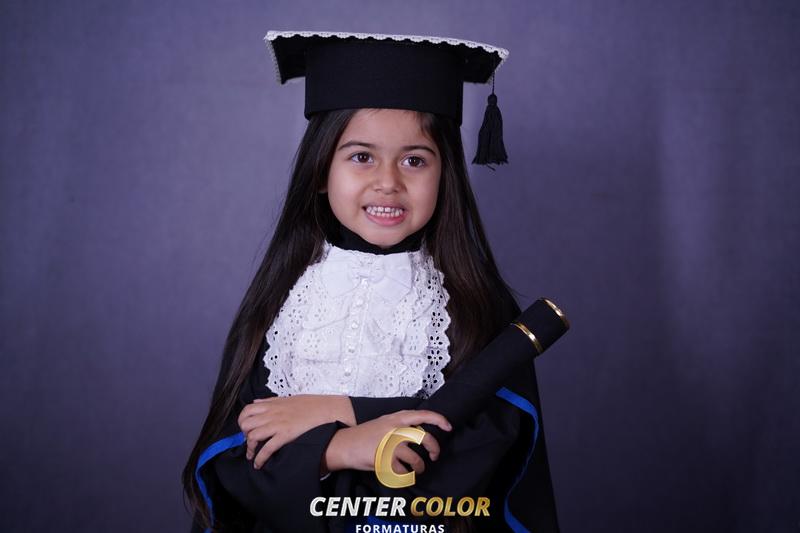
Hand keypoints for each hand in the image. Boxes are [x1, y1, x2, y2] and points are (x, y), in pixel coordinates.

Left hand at [238, 395, 354, 468]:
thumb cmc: (311, 405)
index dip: (242, 421)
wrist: (327, 410)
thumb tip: (257, 402)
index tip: (245, 429)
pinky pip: (267, 448)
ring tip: (252, 455)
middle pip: (246, 424)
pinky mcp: (286, 435)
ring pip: (253, 436)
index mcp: (272, 404)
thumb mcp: (289, 398)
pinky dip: (260, 458)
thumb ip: (271, 401)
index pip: (247, 410)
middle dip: (243, 435)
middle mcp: (272, 413)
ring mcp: (278, 424)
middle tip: (249, 442)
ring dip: (250, 448)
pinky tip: (259, 464)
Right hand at [322, 409, 451, 475]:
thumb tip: (422, 433)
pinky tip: (402, 473)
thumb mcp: (385, 422)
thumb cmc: (366, 434)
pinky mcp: (385, 461)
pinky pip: (403, 472)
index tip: (448, 427)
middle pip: (425, 438)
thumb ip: (402, 424)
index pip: (423, 415)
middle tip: (434, 456)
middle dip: (434, 449)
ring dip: (420, 467)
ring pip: (416, 459)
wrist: (345, 445)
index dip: (439, 420)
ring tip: (418, 469)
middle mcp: (395, 430)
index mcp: (397, 418)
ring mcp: (390, 445)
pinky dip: (405, 475)